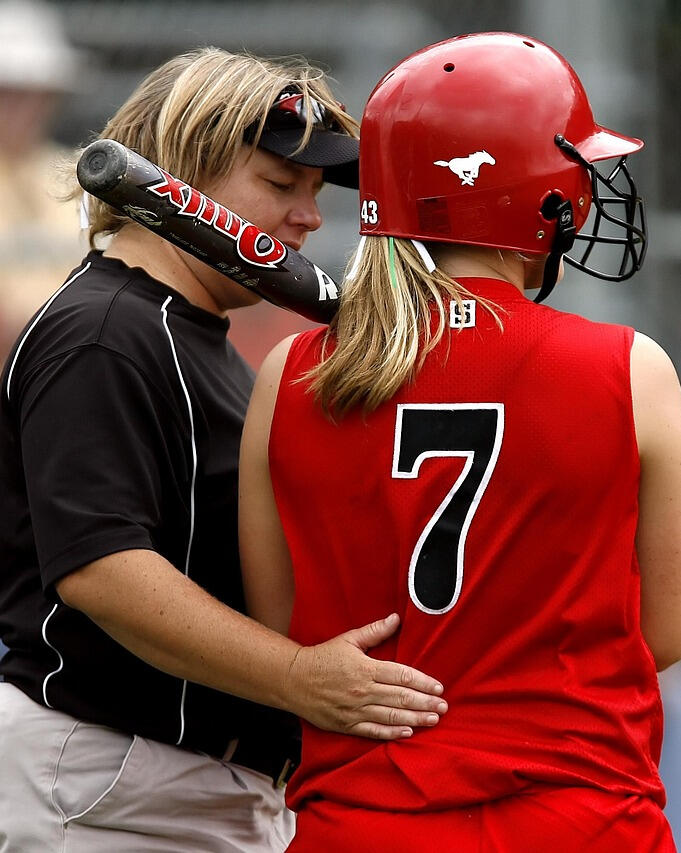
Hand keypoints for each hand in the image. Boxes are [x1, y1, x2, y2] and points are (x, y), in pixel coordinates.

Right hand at [286, 613, 447, 739]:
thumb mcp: (349, 639)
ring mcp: (355, 710)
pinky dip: (392, 732)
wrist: (294, 679)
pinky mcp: (347, 724)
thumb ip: (375, 631)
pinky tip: (407, 732)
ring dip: (415, 719)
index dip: (423, 682)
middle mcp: (363, 691)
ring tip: (433, 720)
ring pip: (391, 716)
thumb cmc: (323, 657)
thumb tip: (396, 619)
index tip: (439, 687)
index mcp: (365, 668)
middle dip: (425, 703)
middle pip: (401, 698)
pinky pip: (373, 731)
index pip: (401, 676)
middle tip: (444, 707)